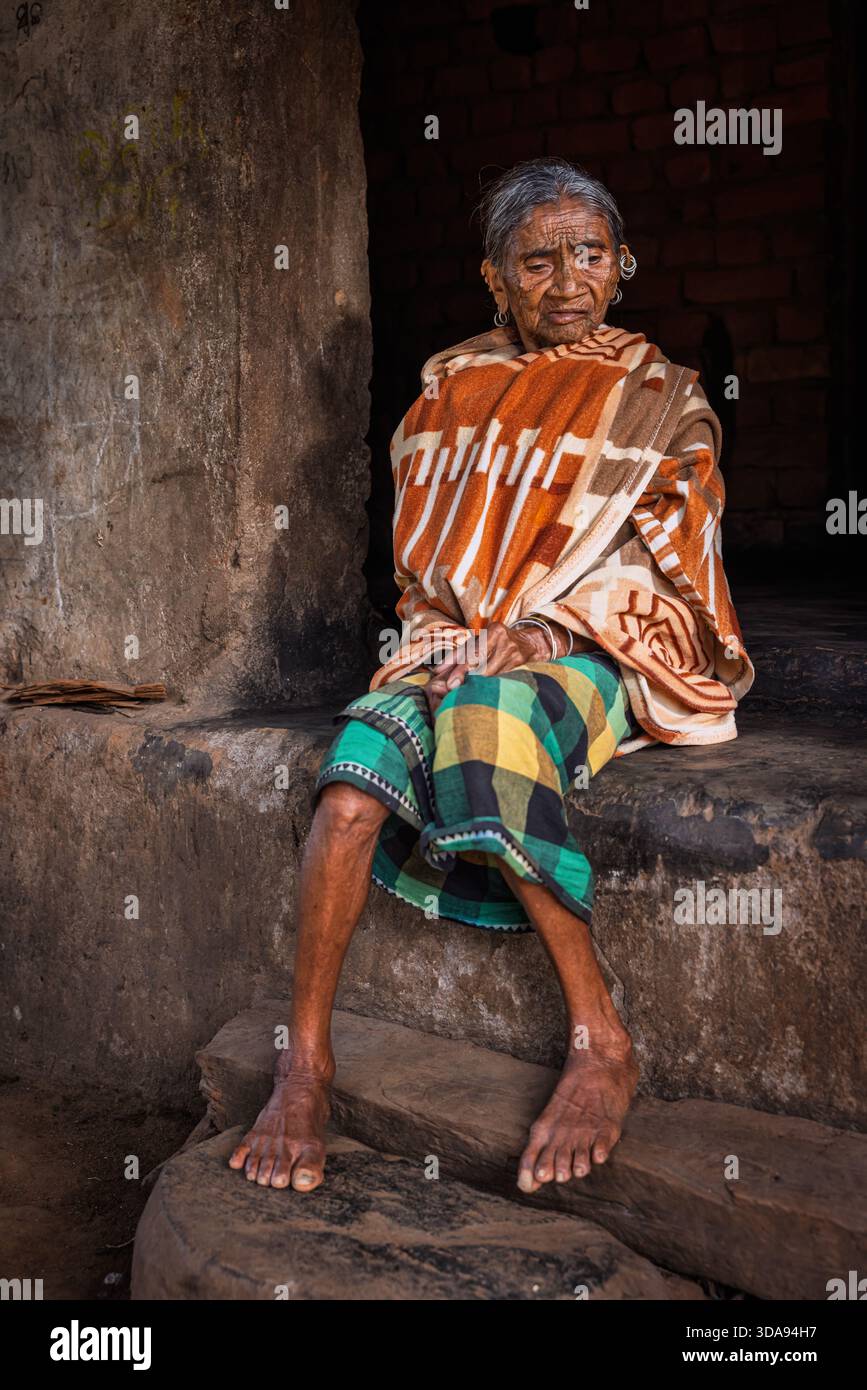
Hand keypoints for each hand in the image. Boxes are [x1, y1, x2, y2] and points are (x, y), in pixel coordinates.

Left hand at [424, 621, 561, 715]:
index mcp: (495, 631)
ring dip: (474, 686)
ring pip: (490, 676)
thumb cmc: (498, 642)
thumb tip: (437, 670)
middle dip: (464, 677)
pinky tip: (478, 694)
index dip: (458, 666)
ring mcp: (515, 657)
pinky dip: (487, 688)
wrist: (530, 644)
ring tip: (460, 693)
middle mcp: (506, 643)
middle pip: (481, 664)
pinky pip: (499, 681)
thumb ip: (460, 653)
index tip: (448, 680)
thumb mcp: (481, 640)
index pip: (473, 651)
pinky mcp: (521, 669)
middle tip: (450, 688)